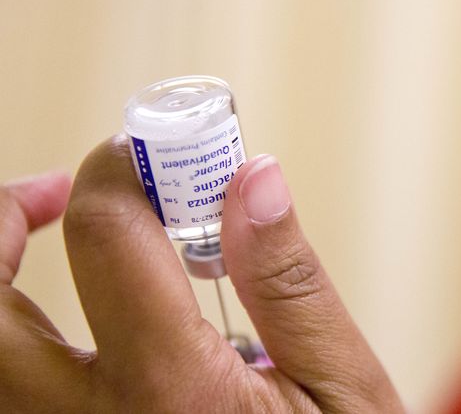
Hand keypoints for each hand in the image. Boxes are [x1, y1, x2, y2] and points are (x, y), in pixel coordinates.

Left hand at [0, 136, 404, 412]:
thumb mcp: (343, 388)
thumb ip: (290, 283)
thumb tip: (253, 178)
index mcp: (174, 394)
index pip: (109, 239)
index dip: (121, 171)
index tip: (150, 155)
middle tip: (54, 194)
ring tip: (44, 244)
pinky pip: (16, 396)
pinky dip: (17, 341)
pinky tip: (62, 322)